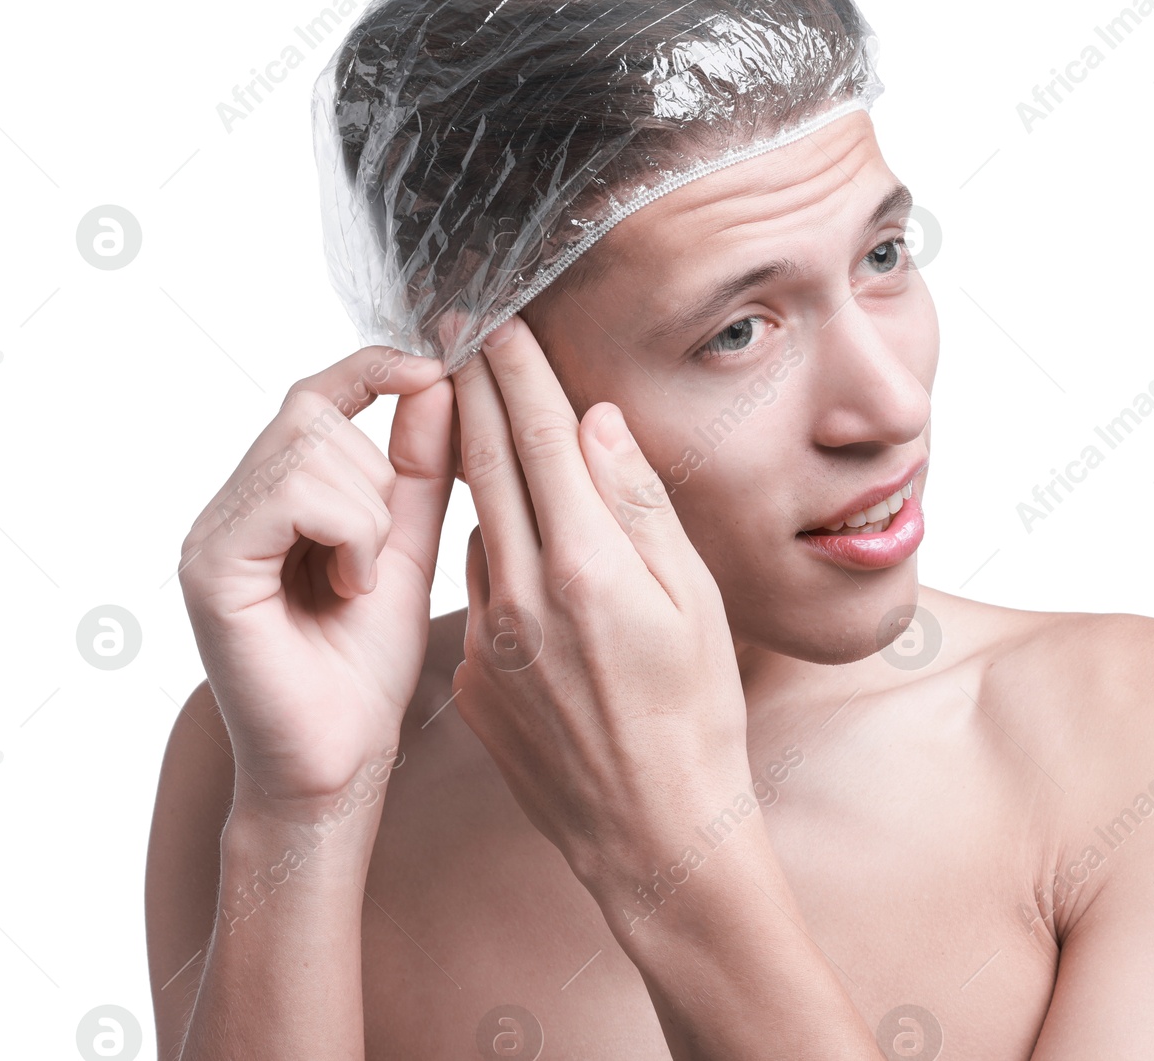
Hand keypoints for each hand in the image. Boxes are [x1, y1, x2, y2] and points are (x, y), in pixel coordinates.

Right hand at [177, 346, 454, 813]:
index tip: (438, 366)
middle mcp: (230, 503)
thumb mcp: (410, 544)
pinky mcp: (209, 563)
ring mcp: (210, 530)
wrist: (342, 760)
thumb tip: (434, 379)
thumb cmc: (369, 665)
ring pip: (310, 445)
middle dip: (378, 474)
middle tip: (381, 553)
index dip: (374, 368)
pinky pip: (296, 492)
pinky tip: (347, 587)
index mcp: (273, 494)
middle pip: (314, 411)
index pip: (316, 394)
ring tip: (360, 580)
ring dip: (369, 511)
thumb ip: (419, 465)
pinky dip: (348, 533)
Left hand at [448, 315, 750, 902]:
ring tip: (482, 419)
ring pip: (477, 526)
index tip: (499, 322)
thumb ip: (640, 502)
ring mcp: (486, 640)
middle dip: (472, 390)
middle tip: (457, 336)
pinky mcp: (468, 677)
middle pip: (485, 463)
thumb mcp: (694, 598)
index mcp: (586, 565)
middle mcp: (522, 594)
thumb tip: (598, 423)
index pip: (541, 437)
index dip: (518, 370)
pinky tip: (520, 547)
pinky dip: (494, 550)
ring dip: (477, 468)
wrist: (653, 831)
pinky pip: (479, 590)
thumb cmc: (697, 713)